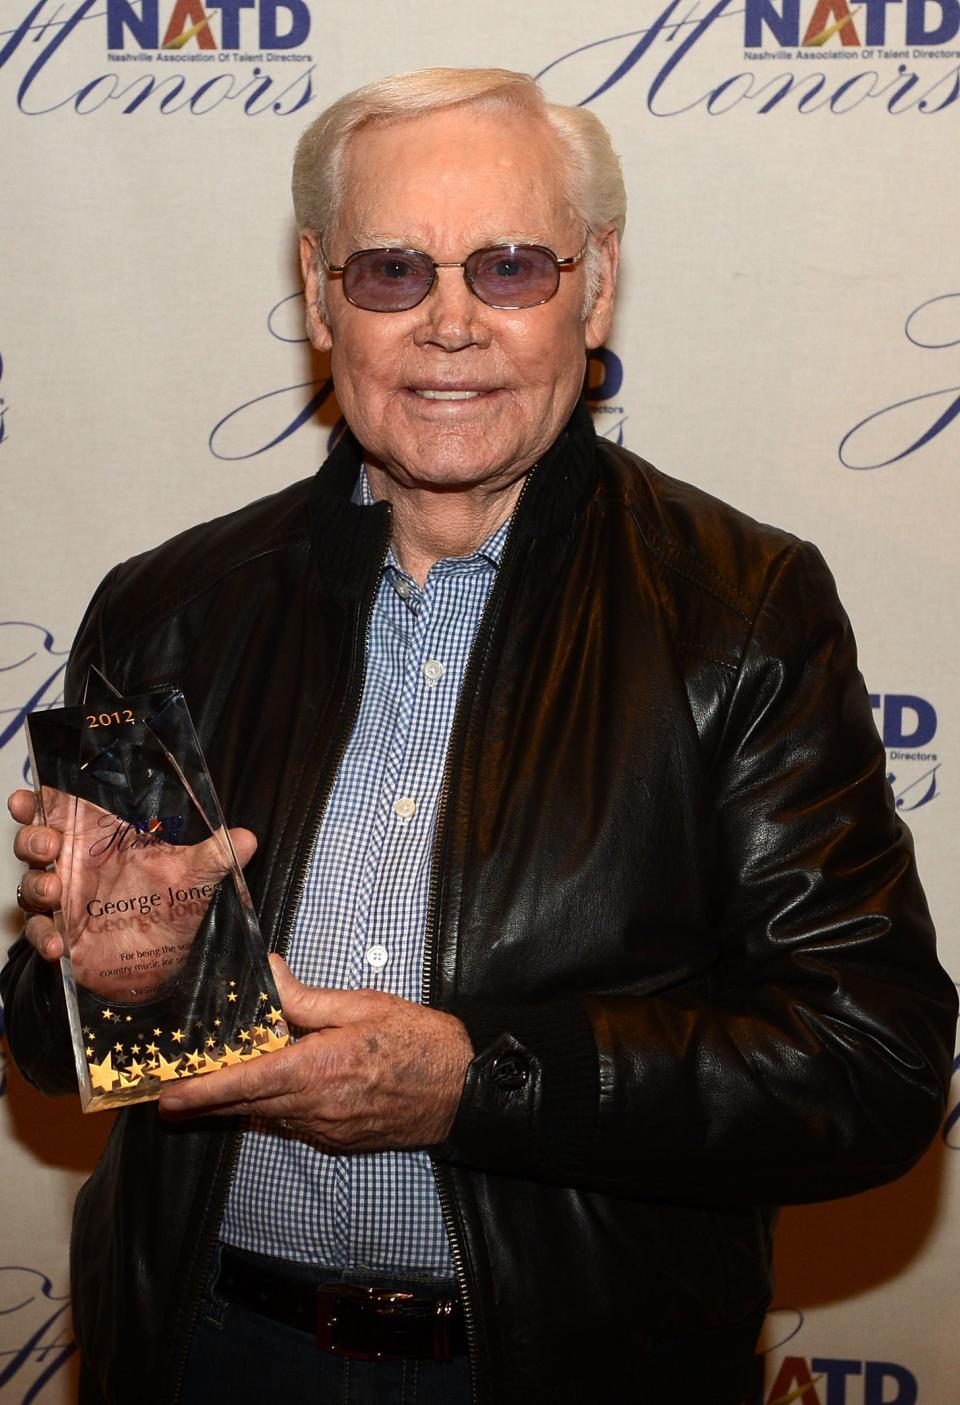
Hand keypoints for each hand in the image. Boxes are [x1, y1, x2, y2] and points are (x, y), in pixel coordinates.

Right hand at [9, 788, 256, 998]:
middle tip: (48, 843)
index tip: (26, 798)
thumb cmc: (176, 908)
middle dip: (32, 838)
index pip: (60, 810)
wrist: (171, 963)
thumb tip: (247, 837)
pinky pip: (40, 933)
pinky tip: (60, 945)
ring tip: (55, 891)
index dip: (37, 801)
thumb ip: (215, 857)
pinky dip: (44, 937)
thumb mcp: (196, 880)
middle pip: (36, 841)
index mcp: (101, 840)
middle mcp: (77, 866)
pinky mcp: (63, 936)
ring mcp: (65, 902)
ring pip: (32, 885)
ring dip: (36, 885)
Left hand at [159, 955, 474, 1150]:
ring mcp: (326, 1130)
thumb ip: (307, 997)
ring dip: (243, 1101)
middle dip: (207, 1102)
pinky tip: (276, 1087)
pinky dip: (276, 1107)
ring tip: (218, 1084)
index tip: (169, 1098)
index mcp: (320, 1068)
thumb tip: (268, 973)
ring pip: (268, 1115)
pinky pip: (294, 1123)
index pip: (247, 1082)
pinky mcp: (337, 1142)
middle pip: (246, 1106)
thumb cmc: (420, 1041)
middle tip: (172, 1096)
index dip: (203, 1092)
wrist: (464, 1090)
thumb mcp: (364, 1005)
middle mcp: (316, 1107)